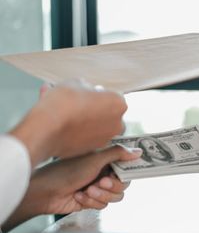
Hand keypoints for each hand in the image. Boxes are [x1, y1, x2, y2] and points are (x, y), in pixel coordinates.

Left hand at [2, 145, 141, 231]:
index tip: (120, 173)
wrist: (45, 192)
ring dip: (101, 195)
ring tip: (87, 190)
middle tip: (101, 182)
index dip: (125, 172)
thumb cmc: (65, 171)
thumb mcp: (94, 159)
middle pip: (123, 184)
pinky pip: (103, 205)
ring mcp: (98, 187)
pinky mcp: (92, 201)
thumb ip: (118, 154)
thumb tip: (138, 151)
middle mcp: (103, 173)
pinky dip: (91, 201)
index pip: (125, 166)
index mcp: (104, 159)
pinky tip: (78, 196)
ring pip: (115, 197)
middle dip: (112, 186)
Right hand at [10, 80, 126, 165]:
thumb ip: (86, 87)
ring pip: (99, 126)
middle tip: (79, 105)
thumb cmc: (62, 104)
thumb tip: (86, 90)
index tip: (88, 94)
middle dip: (97, 109)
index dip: (98, 93)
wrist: (46, 129)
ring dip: (89, 121)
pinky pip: (89, 138)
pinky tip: (67, 126)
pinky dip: (82, 133)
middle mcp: (118, 123)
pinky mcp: (93, 150)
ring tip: (69, 114)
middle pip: (109, 113)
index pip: (112, 96)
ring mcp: (106, 138)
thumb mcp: (75, 82)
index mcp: (118, 104)